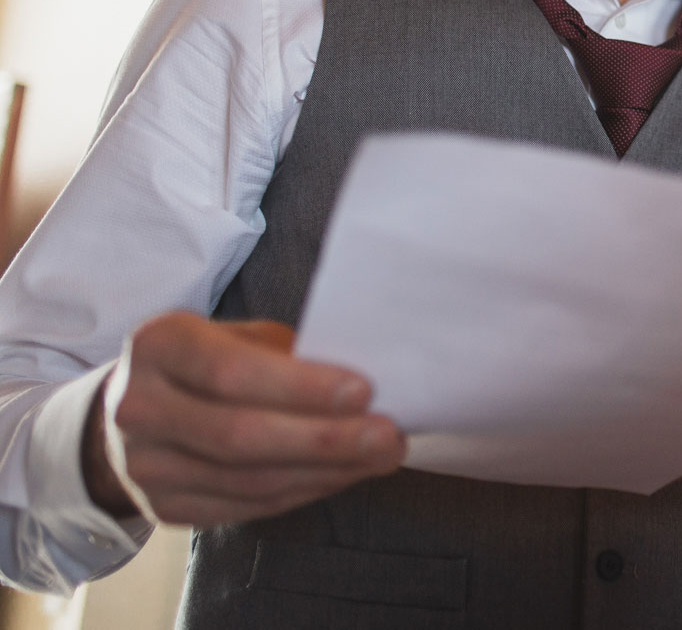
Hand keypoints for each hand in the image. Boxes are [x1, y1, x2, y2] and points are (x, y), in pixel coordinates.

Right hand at [83, 313, 405, 525]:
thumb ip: (286, 353)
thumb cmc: (206, 360)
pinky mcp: (163, 507)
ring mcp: (144, 466)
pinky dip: (305, 491)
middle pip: (239, 435)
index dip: (299, 387)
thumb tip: (362, 382)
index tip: (364, 391)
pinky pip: (247, 506)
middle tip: (387, 434)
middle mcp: (138, 408)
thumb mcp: (235, 335)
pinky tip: (345, 474)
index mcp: (158, 346)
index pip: (230, 372)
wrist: (132, 410)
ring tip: (380, 456)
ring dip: (325, 471)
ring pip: (247, 480)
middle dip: (324, 439)